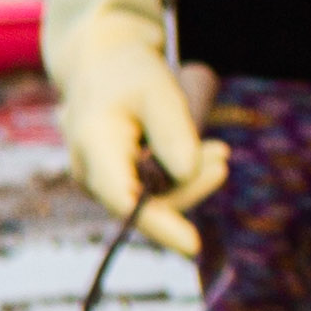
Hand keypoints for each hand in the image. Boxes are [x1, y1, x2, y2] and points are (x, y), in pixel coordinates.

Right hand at [58, 23, 221, 260]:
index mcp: (93, 144)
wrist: (100, 65)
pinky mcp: (112, 180)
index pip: (123, 199)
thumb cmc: (130, 74)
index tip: (193, 245)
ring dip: (189, 179)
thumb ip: (172, 130)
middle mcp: (87, 170)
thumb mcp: (158, 89)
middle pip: (144, 203)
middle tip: (223, 155)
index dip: (158, 225)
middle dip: (190, 187)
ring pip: (150, 199)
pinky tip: (204, 154)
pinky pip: (149, 190)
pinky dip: (178, 176)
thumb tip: (184, 174)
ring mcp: (97, 179)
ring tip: (219, 150)